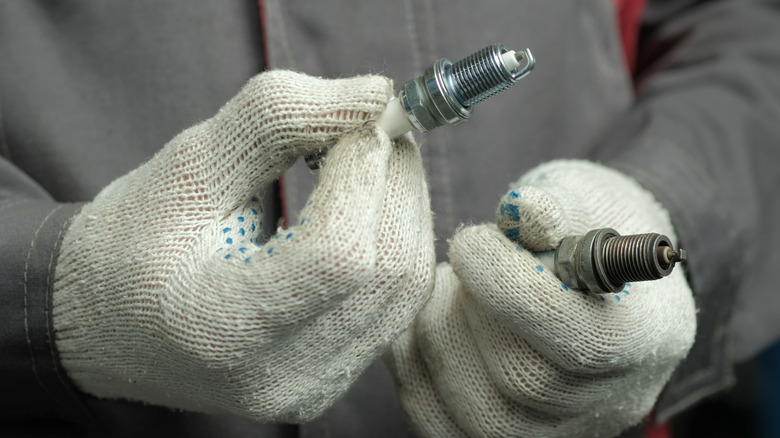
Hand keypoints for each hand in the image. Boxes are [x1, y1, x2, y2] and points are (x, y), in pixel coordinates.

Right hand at [53, 71, 435, 421]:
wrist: (107, 326)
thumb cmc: (132, 243)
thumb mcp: (187, 166)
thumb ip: (278, 120)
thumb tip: (376, 94)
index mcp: (220, 326)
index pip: (337, 252)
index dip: (364, 173)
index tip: (360, 117)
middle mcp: (278, 375)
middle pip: (387, 268)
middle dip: (396, 179)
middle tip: (374, 126)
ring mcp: (309, 386)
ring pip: (406, 288)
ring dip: (405, 206)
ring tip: (370, 161)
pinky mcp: (327, 382)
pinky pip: (396, 307)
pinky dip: (396, 242)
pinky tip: (369, 207)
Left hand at [388, 160, 695, 436]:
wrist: (586, 279)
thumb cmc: (584, 230)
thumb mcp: (586, 201)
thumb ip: (557, 206)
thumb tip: (521, 210)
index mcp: (647, 337)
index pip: (581, 339)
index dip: (509, 286)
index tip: (471, 240)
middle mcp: (610, 401)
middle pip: (523, 380)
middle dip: (471, 308)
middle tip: (463, 261)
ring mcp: (557, 431)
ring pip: (478, 411)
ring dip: (439, 334)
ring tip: (450, 289)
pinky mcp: (504, 437)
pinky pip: (439, 424)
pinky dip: (415, 367)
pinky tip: (426, 320)